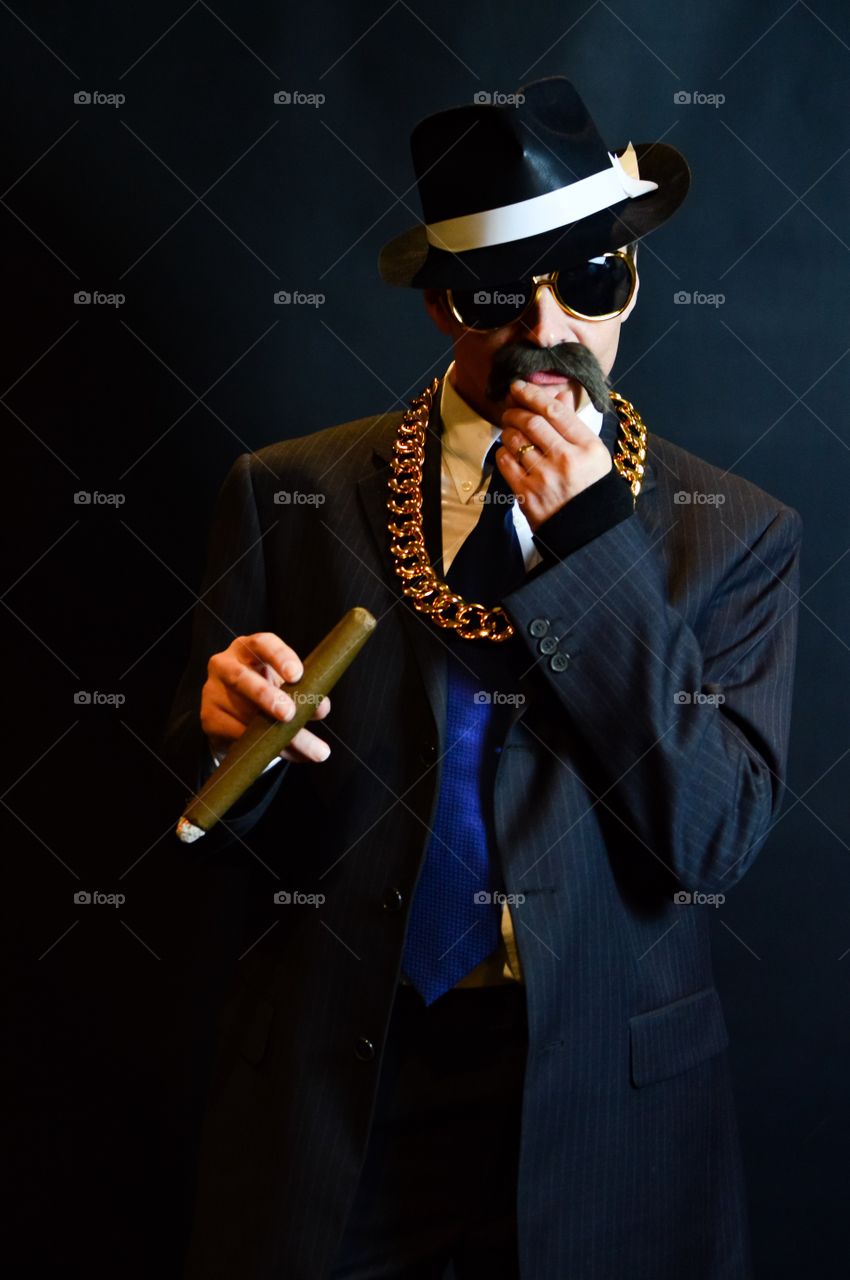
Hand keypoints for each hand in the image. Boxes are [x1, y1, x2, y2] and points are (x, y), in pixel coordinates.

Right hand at [201, 632, 330, 763]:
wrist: (233, 713)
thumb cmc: (267, 689)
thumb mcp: (286, 686)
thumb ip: (306, 692)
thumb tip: (321, 708)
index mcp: (249, 648)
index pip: (262, 644)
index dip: (280, 657)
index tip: (297, 675)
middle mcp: (225, 664)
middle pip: (242, 677)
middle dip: (266, 696)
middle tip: (290, 714)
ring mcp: (213, 691)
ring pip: (243, 714)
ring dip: (279, 735)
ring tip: (310, 749)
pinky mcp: (209, 718)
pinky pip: (235, 735)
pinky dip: (263, 747)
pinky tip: (288, 753)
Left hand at [497, 378, 612, 530]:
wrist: (589, 530)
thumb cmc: (591, 488)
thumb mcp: (593, 454)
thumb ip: (573, 424)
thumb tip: (557, 394)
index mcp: (588, 447)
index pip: (555, 411)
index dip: (533, 394)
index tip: (519, 387)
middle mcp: (566, 460)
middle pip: (531, 422)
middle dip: (515, 411)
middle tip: (510, 410)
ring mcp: (545, 477)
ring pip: (515, 440)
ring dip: (508, 431)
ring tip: (511, 432)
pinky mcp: (527, 494)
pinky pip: (505, 462)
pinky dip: (503, 452)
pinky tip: (509, 453)